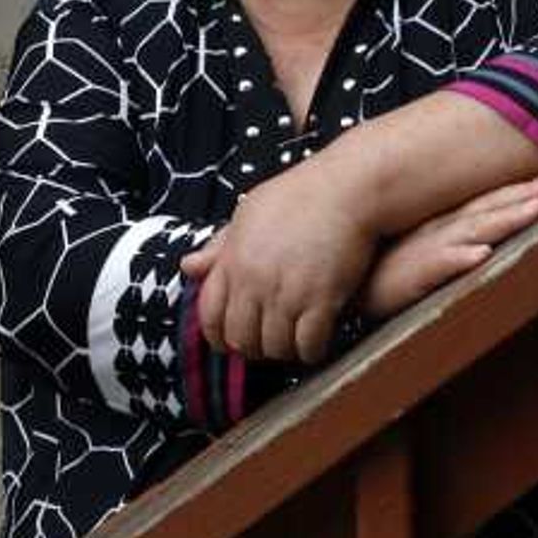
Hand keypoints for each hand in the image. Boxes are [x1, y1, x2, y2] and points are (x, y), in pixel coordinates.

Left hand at [184, 155, 378, 366]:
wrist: (348, 187)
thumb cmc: (301, 195)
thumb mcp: (249, 212)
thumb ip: (219, 246)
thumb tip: (189, 267)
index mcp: (234, 260)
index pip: (209, 315)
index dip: (218, 335)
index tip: (231, 340)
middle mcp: (255, 280)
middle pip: (241, 338)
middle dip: (254, 348)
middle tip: (268, 342)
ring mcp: (287, 292)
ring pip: (275, 348)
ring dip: (285, 351)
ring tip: (295, 341)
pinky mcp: (321, 300)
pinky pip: (308, 345)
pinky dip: (312, 350)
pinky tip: (317, 341)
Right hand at [359, 167, 537, 319]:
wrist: (348, 282)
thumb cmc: (394, 264)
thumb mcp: (432, 243)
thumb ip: (464, 231)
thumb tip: (498, 229)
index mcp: (454, 220)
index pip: (499, 198)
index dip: (533, 186)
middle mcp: (448, 228)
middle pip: (497, 206)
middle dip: (534, 192)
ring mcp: (432, 248)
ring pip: (476, 229)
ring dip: (507, 217)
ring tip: (537, 208)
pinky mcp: (415, 274)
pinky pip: (440, 266)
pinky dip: (460, 259)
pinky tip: (480, 255)